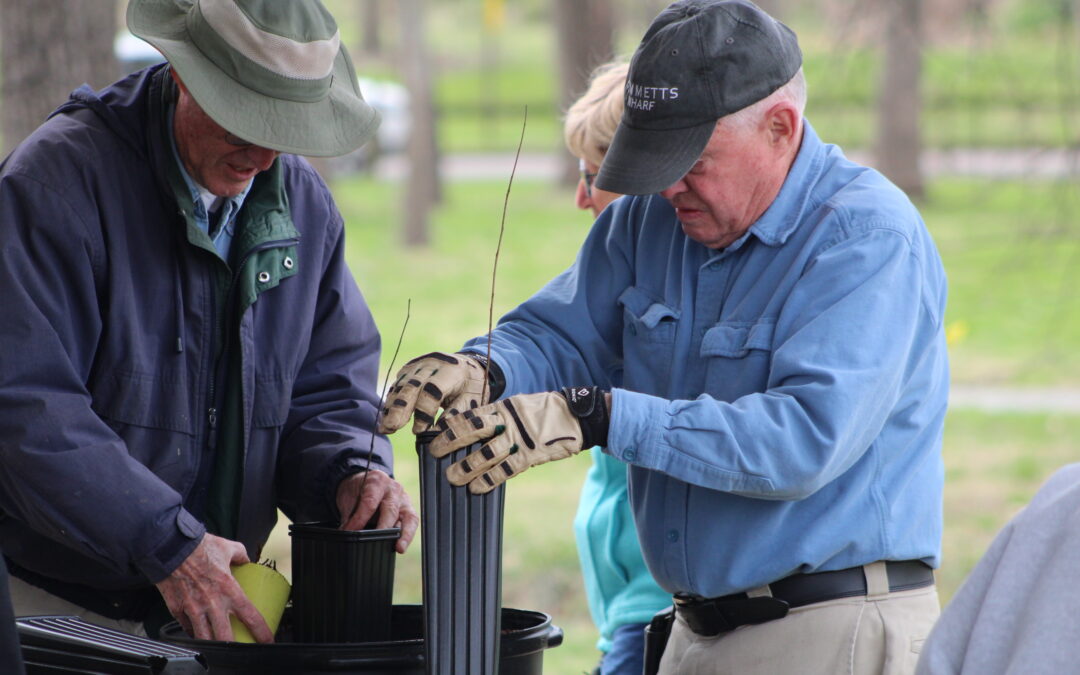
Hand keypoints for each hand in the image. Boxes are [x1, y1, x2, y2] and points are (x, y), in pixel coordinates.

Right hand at [156, 534, 272, 642]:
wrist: (171, 546)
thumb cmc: (199, 547)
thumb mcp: (228, 547)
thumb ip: (240, 555)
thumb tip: (246, 560)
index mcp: (228, 589)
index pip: (250, 616)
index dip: (261, 631)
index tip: (266, 639)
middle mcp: (212, 602)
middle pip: (225, 636)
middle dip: (234, 646)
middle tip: (239, 647)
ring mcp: (193, 608)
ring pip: (203, 637)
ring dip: (212, 643)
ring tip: (218, 645)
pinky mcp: (176, 609)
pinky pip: (186, 627)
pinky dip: (193, 632)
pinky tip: (198, 632)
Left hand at [335, 469, 418, 552]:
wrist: (363, 483)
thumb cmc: (357, 492)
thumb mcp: (349, 499)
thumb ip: (350, 516)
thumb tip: (349, 534)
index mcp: (377, 481)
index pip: (370, 501)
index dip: (360, 519)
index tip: (350, 531)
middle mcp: (393, 489)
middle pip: (390, 509)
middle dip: (383, 527)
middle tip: (374, 540)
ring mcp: (404, 500)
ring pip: (408, 516)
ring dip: (404, 534)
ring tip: (399, 547)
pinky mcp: (409, 510)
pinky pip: (412, 523)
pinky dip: (407, 535)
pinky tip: (401, 546)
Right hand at [377, 352, 491, 434]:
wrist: (468, 366)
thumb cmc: (472, 386)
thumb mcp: (472, 400)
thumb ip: (456, 414)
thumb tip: (436, 433)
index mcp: (451, 370)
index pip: (433, 389)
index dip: (424, 412)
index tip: (419, 431)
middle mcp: (432, 364)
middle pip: (412, 385)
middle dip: (400, 408)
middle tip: (392, 428)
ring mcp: (418, 364)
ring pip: (401, 385)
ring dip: (391, 407)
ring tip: (385, 428)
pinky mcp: (409, 368)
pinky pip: (397, 385)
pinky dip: (391, 402)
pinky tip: (386, 418)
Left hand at [430, 387, 608, 493]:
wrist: (577, 416)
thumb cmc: (545, 412)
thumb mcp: (519, 406)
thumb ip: (500, 416)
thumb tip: (477, 429)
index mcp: (503, 407)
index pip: (472, 415)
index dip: (453, 425)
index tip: (436, 432)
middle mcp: (508, 421)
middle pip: (473, 431)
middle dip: (452, 442)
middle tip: (435, 453)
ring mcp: (519, 439)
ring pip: (487, 453)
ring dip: (467, 466)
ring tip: (452, 477)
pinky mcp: (530, 455)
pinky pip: (506, 469)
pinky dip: (490, 479)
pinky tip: (477, 488)